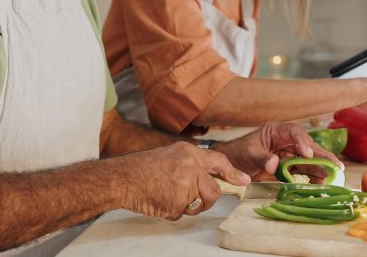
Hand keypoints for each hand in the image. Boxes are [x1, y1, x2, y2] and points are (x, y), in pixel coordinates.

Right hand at [117, 142, 249, 219]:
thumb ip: (191, 165)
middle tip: (192, 200)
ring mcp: (185, 185)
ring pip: (197, 204)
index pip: (218, 161)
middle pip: (213, 191)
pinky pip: (181, 213)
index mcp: (188, 152)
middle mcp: (190, 166)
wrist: (122, 178)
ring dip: (184, 206)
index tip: (244, 180)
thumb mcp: (170, 156)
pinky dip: (170, 211)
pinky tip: (158, 199)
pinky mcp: (177, 202)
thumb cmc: (142, 168)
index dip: (232, 173)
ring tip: (165, 194)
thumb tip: (209, 179)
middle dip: (206, 200)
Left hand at [214, 122, 342, 180]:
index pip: (294, 132)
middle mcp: (286, 141)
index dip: (302, 142)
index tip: (307, 153)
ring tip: (333, 176)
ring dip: (320, 168)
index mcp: (276, 131)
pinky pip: (303, 170)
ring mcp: (289, 153)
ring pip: (308, 159)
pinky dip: (312, 176)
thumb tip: (274, 165)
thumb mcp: (249, 155)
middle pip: (307, 146)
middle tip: (336, 165)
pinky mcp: (289, 166)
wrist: (233, 164)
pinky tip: (321, 183)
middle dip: (321, 156)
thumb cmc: (239, 153)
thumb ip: (262, 159)